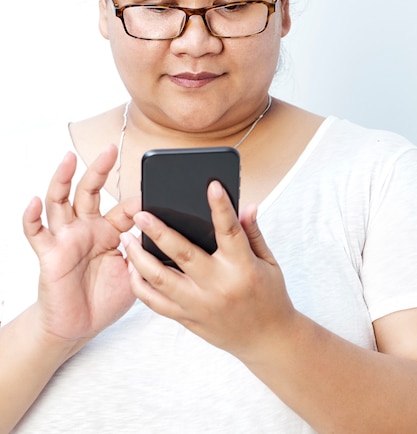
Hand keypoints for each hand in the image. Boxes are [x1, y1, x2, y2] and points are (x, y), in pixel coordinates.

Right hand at [23, 145, 140, 346]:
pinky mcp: (49, 253)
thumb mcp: (134, 275)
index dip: (138, 202)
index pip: (123, 208)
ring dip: (62, 179)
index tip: (154, 191)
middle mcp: (86, 229)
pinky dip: (32, 217)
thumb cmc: (104, 300)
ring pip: (60, 202)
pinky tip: (33, 202)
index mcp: (109, 232)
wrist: (78, 327)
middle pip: (89, 191)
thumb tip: (158, 233)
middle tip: (110, 149)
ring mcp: (66, 238)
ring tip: (68, 159)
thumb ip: (143, 254)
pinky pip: (36, 232)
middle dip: (98, 169)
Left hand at [121, 180, 294, 361]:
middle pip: (183, 254)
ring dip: (140, 258)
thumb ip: (252, 233)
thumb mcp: (268, 262)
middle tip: (141, 214)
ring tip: (128, 239)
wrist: (267, 340)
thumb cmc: (269, 297)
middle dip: (159, 232)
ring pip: (161, 280)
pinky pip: (157, 303)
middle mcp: (218, 286)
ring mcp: (200, 304)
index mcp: (242, 268)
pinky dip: (141, 286)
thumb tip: (247, 205)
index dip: (221, 207)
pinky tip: (132, 270)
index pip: (230, 231)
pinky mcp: (188, 318)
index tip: (211, 186)